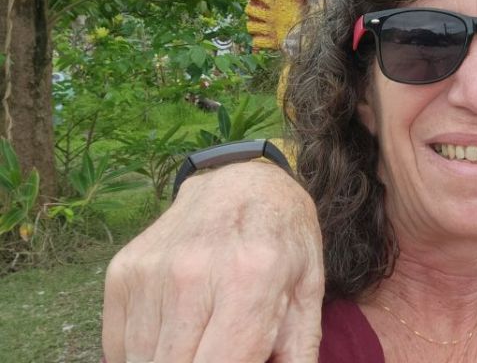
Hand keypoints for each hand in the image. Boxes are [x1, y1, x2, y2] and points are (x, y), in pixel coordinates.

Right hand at [102, 161, 323, 362]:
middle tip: (221, 348)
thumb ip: (296, 355)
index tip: (236, 361)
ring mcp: (150, 272)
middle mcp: (192, 274)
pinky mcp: (121, 272)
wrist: (242, 181)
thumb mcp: (307, 292)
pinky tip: (177, 330)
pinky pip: (119, 348)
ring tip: (202, 339)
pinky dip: (145, 354)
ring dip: (172, 360)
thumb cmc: (282, 241)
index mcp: (250, 281)